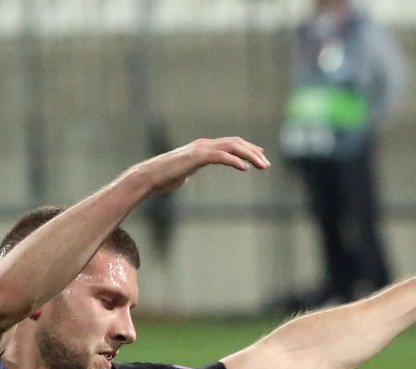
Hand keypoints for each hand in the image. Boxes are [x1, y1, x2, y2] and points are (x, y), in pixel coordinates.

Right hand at [134, 137, 270, 194]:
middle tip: (267, 164)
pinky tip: (245, 168)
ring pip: (231, 147)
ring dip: (249, 156)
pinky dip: (234, 161)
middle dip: (253, 152)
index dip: (247, 148)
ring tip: (262, 166)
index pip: (231, 143)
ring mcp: (200, 149)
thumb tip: (186, 178)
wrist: (149, 177)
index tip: (261, 155)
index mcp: (202, 147)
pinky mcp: (196, 157)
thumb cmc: (163, 177)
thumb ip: (188, 171)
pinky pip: (220, 157)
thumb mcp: (181, 173)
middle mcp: (203, 144)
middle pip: (235, 143)